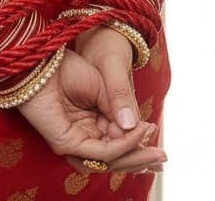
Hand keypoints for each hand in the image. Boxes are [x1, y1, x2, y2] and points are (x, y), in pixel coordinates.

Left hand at [16, 47, 165, 174]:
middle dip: (140, 158)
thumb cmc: (76, 64)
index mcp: (95, 122)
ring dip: (132, 156)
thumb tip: (135, 128)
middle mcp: (86, 134)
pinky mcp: (65, 142)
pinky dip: (118, 147)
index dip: (139, 147)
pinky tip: (134, 135)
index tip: (158, 143)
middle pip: (116, 156)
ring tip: (152, 151)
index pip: (120, 143)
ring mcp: (75, 139)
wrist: (51, 55)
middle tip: (162, 158)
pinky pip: (97, 151)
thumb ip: (119, 106)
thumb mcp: (107, 83)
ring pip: (108, 159)